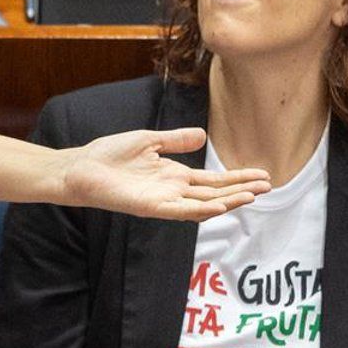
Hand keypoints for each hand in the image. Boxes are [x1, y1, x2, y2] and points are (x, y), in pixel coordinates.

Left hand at [57, 127, 270, 220]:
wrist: (80, 167)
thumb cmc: (109, 156)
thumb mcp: (149, 141)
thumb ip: (175, 140)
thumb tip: (203, 136)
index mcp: (173, 175)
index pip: (213, 180)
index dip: (237, 177)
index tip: (262, 174)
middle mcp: (172, 190)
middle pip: (214, 193)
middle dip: (241, 190)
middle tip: (268, 186)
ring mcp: (162, 200)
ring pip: (202, 205)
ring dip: (227, 202)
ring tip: (252, 196)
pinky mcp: (149, 207)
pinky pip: (179, 211)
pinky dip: (200, 210)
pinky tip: (219, 206)